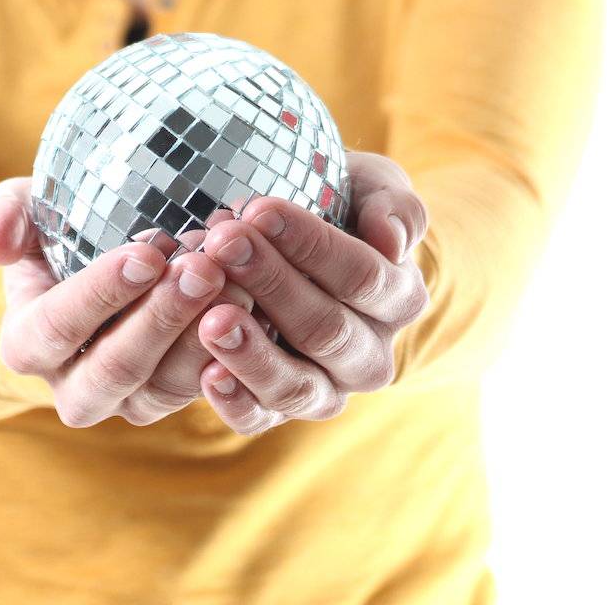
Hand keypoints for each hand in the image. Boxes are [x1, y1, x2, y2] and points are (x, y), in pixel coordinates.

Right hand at [0, 177, 256, 427]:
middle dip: (161, 319)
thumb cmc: (55, 229)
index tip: (147, 252)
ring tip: (235, 283)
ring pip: (165, 387)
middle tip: (202, 268)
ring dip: (201, 338)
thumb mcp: (24, 210)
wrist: (92, 261)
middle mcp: (73, 386)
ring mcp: (126, 401)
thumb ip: (4, 216)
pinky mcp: (171, 399)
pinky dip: (228, 352)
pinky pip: (201, 389)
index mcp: (28, 342)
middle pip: (117, 368)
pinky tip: (254, 305)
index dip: (101, 294)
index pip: (59, 326)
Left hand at [192, 149, 430, 434]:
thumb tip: (390, 240)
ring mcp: (327, 388)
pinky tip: (207, 375)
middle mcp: (370, 354)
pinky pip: (262, 418)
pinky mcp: (279, 408)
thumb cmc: (340, 203)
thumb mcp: (373, 188)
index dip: (313, 245)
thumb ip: (393, 207)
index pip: (362, 275)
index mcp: (399, 298)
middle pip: (326, 329)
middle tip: (223, 243)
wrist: (308, 237)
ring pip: (299, 386)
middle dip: (272, 283)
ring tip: (212, 319)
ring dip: (253, 353)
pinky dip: (237, 401)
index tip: (260, 209)